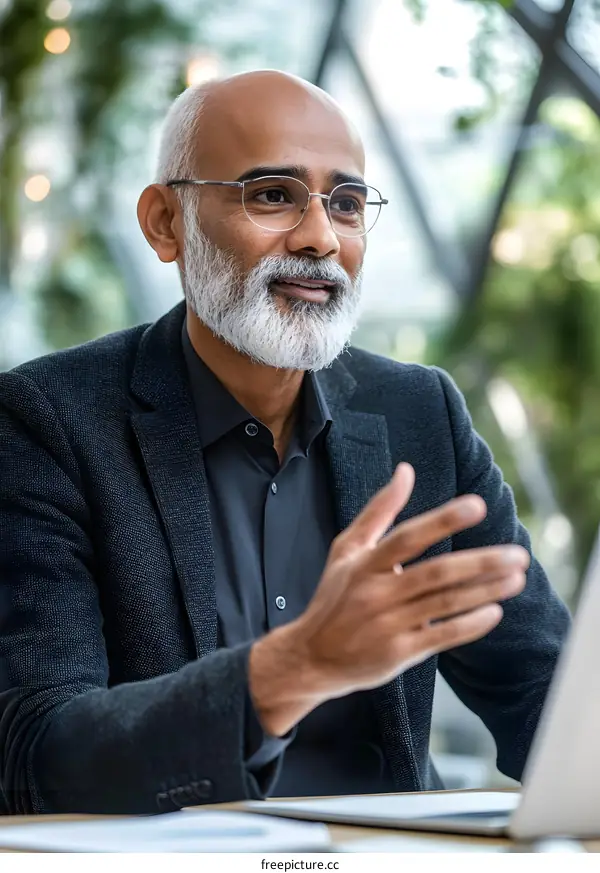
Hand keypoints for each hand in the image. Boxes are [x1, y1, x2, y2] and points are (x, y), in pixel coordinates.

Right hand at [249, 463, 529, 735]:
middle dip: (481, 563)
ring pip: (445, 603)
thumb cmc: (334, 598)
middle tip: (518, 554)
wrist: (311, 657)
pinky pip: (442, 636)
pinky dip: (470, 624)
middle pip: (436, 573)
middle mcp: (376, 593)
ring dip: (485, 590)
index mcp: (364, 563)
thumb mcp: (347, 550)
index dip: (443, 521)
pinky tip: (494, 611)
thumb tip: (406, 471)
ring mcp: (388, 625)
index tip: (477, 506)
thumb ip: (379, 511)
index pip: (408, 537)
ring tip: (517, 578)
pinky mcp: (398, 654)